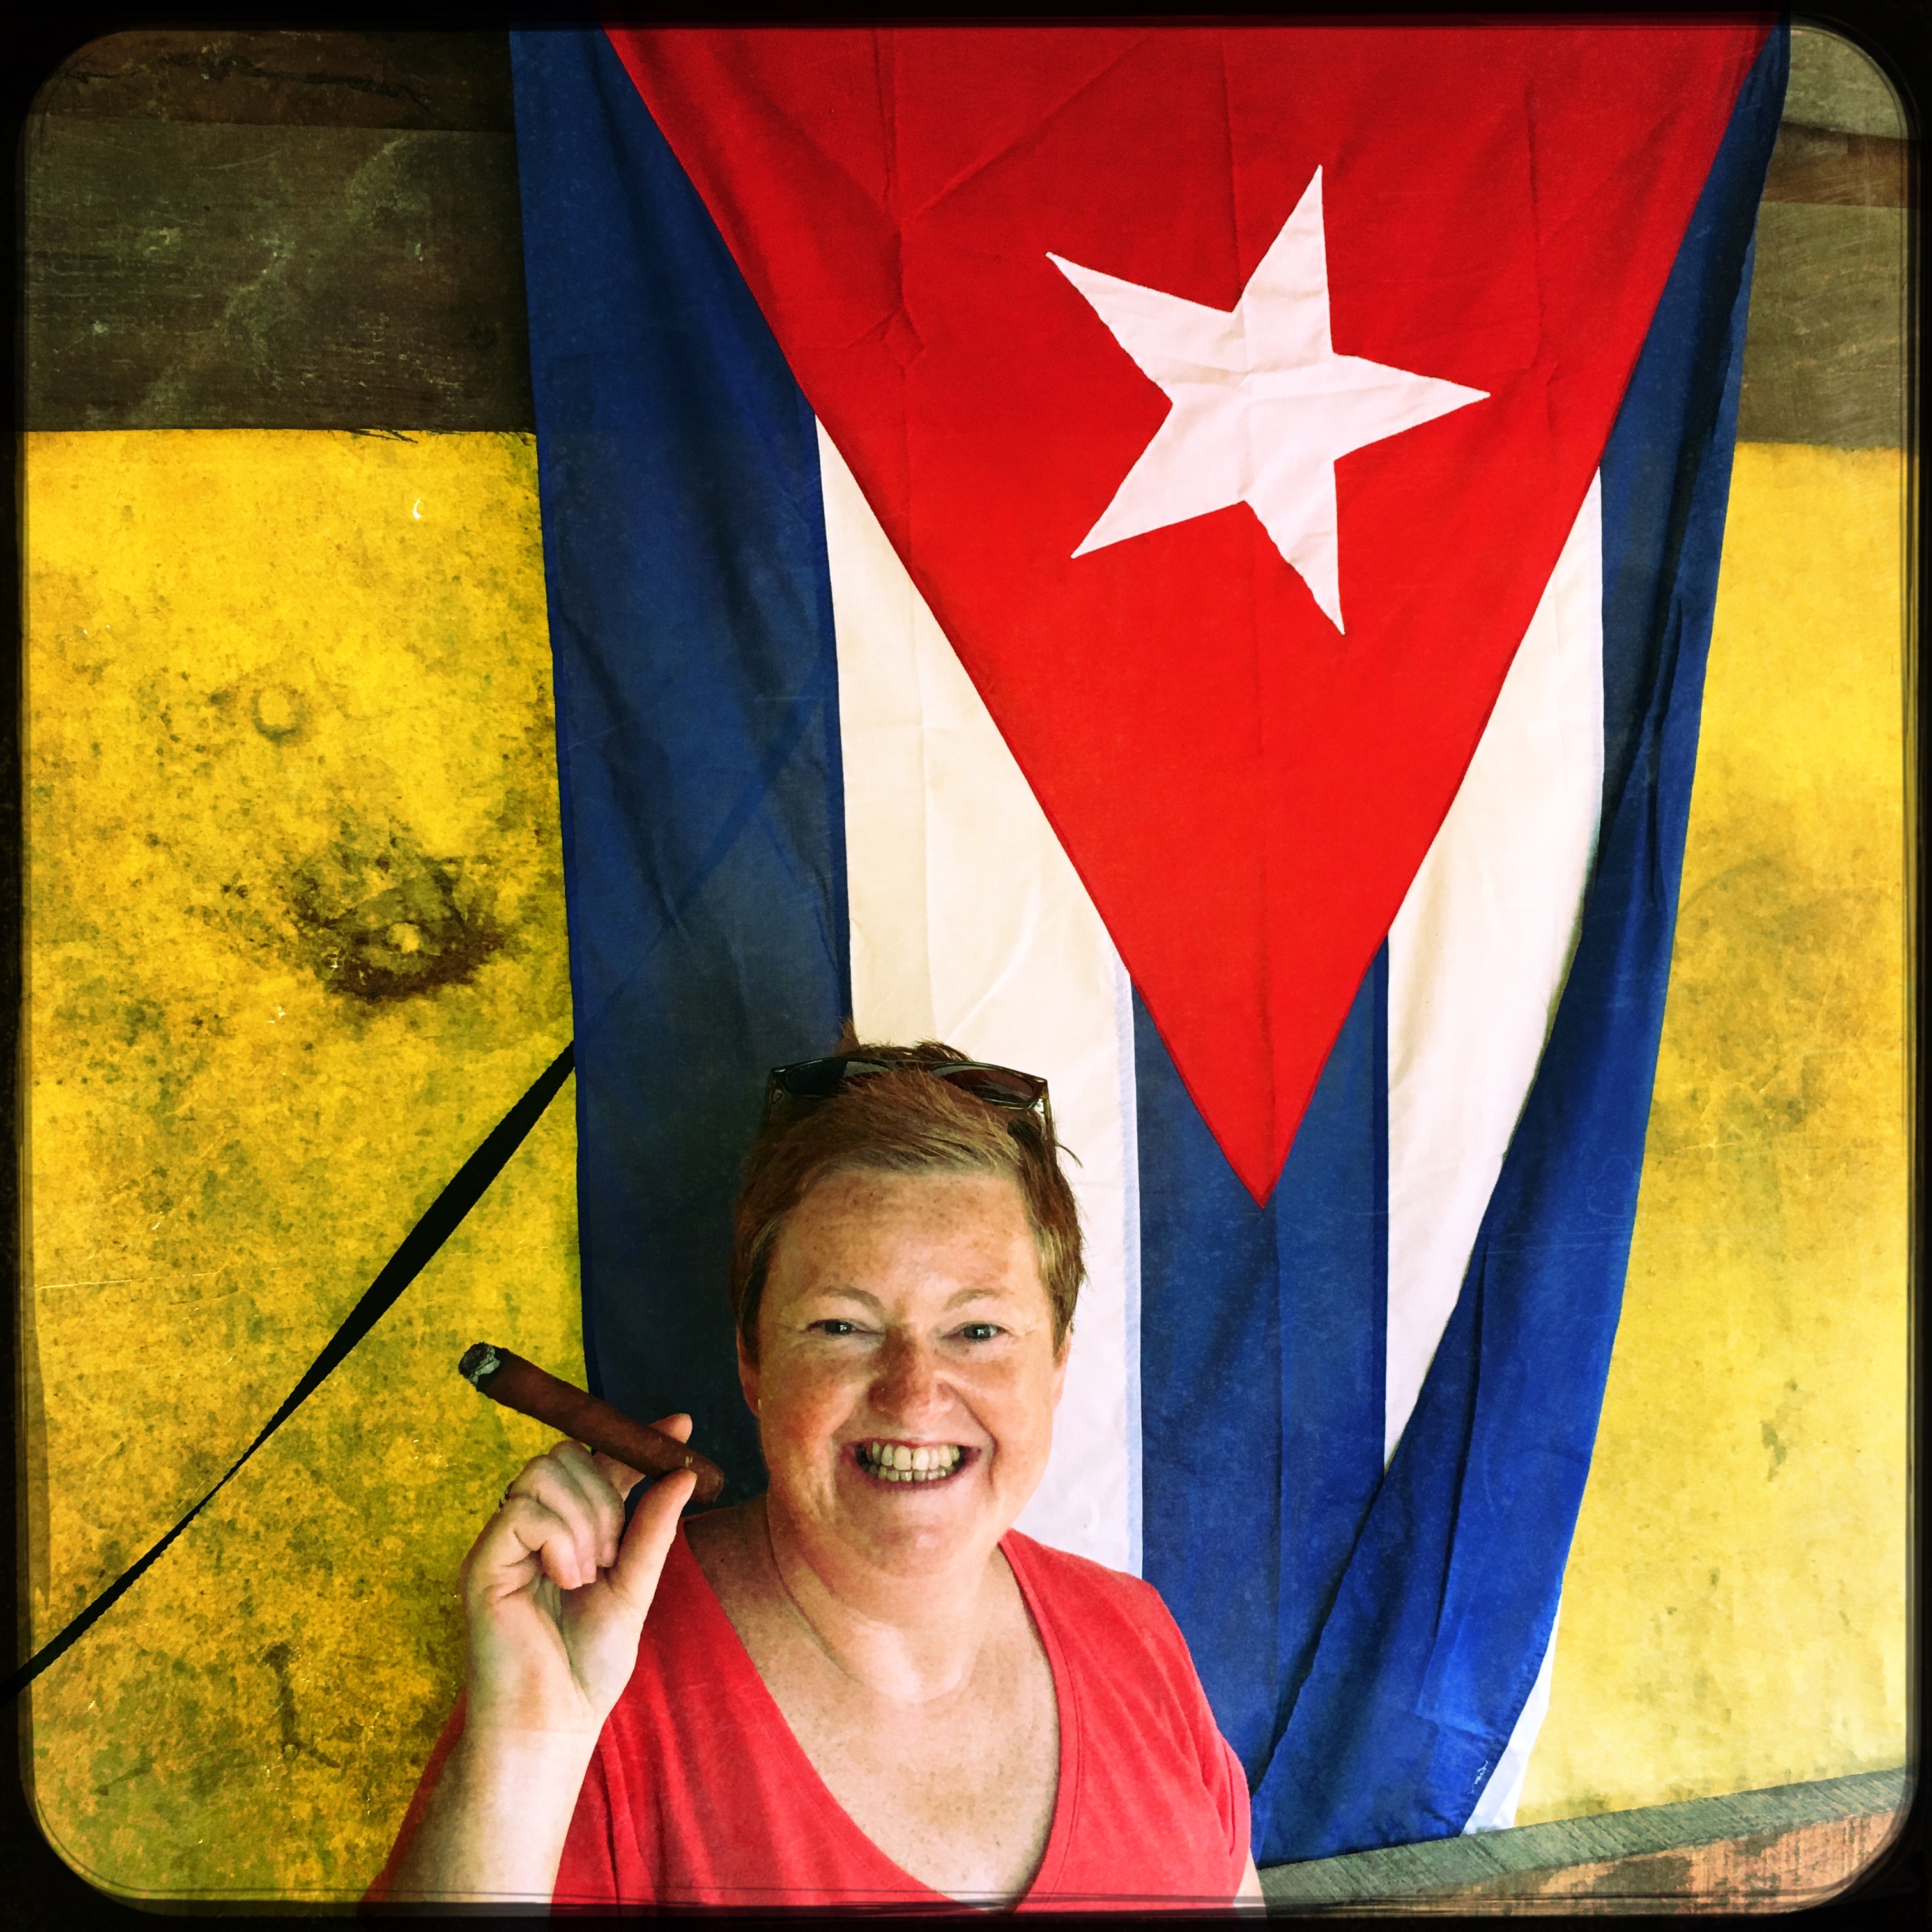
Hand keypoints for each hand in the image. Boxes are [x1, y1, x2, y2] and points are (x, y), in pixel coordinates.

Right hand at [458, 1415, 697, 1740]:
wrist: (552, 1722)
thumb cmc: (587, 1666)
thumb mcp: (634, 1588)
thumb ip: (652, 1531)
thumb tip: (684, 1474)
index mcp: (567, 1531)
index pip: (597, 1464)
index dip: (634, 1440)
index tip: (682, 1424)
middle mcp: (530, 1529)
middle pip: (565, 1455)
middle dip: (603, 1494)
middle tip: (610, 1555)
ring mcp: (503, 1543)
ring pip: (543, 1472)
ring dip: (583, 1518)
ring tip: (587, 1573)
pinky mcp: (481, 1562)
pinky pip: (523, 1510)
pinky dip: (558, 1538)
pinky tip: (565, 1578)